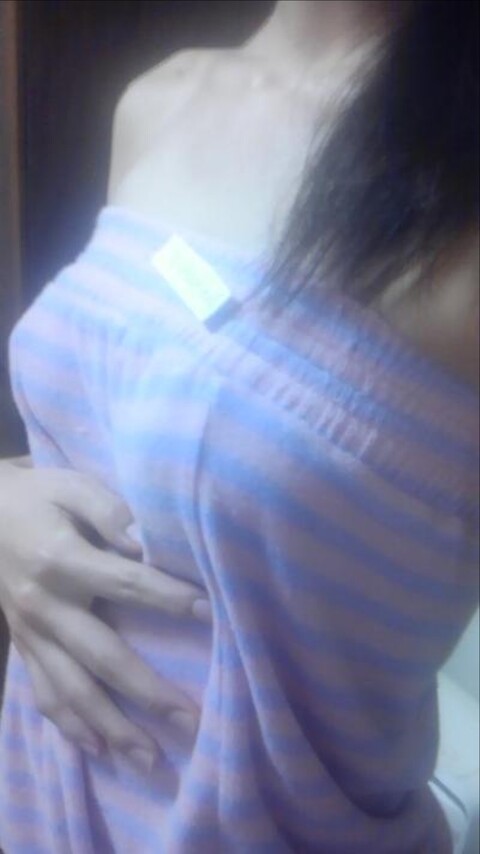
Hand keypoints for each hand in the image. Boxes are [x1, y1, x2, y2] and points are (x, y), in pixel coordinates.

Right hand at [0, 459, 208, 768]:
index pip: (125, 583)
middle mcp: (44, 605)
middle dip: (147, 692)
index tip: (208, 612)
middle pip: (102, 656)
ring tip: (149, 759)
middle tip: (190, 721)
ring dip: (111, 727)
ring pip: (71, 690)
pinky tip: (97, 749)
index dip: (168, 598)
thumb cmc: (39, 497)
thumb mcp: (71, 486)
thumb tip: (143, 541)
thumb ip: (108, 510)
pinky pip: (42, 693)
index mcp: (60, 560)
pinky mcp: (23, 646)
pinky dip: (69, 725)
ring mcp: (31, 633)